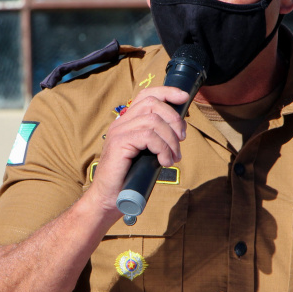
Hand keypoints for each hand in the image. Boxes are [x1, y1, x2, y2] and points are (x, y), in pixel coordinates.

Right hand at [86, 86, 189, 213]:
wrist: (108, 198)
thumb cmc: (129, 179)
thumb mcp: (146, 153)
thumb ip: (157, 139)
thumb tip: (179, 131)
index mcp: (127, 122)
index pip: (146, 95)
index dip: (167, 92)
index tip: (184, 99)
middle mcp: (121, 122)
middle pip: (152, 104)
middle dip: (174, 119)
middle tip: (182, 139)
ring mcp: (118, 131)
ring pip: (153, 121)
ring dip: (170, 139)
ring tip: (174, 157)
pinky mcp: (119, 143)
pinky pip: (149, 136)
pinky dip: (163, 149)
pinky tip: (165, 162)